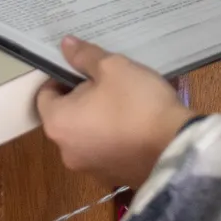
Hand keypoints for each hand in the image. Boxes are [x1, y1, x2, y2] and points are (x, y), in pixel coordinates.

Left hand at [37, 36, 191, 189]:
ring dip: (98, 117)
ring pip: (86, 133)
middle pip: (65, 115)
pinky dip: (113, 136)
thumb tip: (65, 44)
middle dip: (82, 97)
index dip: (62, 76)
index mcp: (58, 123)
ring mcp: (90, 168)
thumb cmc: (136, 103)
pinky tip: (135, 123)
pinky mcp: (112, 176)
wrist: (175, 148)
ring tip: (125, 101)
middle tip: (107, 82)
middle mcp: (66, 151)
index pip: (45, 94)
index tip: (84, 69)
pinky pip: (106, 149)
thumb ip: (84, 56)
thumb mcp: (112, 68)